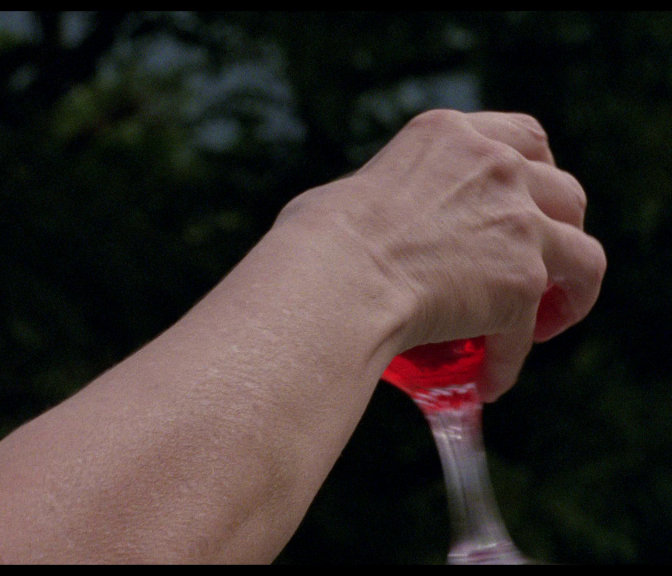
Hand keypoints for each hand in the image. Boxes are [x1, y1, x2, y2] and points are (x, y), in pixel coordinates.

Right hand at [274, 110, 605, 400]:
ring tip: (541, 325)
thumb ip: (388, 201)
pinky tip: (487, 381)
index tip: (526, 203)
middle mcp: (495, 168)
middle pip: (565, 193)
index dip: (536, 173)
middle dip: (558, 232)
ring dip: (570, 293)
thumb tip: (376, 236)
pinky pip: (533, 329)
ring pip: (584, 258)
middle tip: (535, 269)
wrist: (334, 281)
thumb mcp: (354, 191)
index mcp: (450, 136)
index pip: (524, 137)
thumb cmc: (318, 243)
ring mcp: (518, 223)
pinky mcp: (523, 281)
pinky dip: (510, 357)